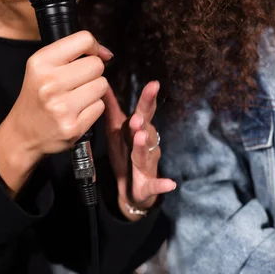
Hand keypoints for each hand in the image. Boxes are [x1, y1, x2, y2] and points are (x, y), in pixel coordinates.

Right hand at [0, 31, 111, 194]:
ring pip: (102, 85)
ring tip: (76, 97)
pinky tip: (76, 111)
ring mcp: (61, 107)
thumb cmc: (36, 97)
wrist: (22, 133)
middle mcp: (49, 83)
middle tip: (77, 82)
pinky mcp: (72, 127)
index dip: (93, 47)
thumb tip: (106, 53)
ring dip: (94, 91)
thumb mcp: (40, 67)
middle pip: (96, 65)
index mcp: (40, 63)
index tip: (89, 55)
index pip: (83, 40)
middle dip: (92, 72)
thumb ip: (71, 53)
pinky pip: (99, 106)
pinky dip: (92, 108)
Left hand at [103, 81, 175, 220]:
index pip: (144, 112)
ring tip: (140, 137)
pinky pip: (155, 184)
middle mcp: (147, 145)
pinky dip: (162, 184)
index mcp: (138, 131)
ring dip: (143, 146)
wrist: (130, 189)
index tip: (154, 84)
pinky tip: (170, 183)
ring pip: (147, 153)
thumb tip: (104, 85)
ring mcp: (149, 164)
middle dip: (143, 122)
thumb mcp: (116, 130)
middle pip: (147, 130)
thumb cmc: (125, 154)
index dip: (148, 99)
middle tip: (137, 116)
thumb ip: (112, 108)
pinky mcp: (149, 184)